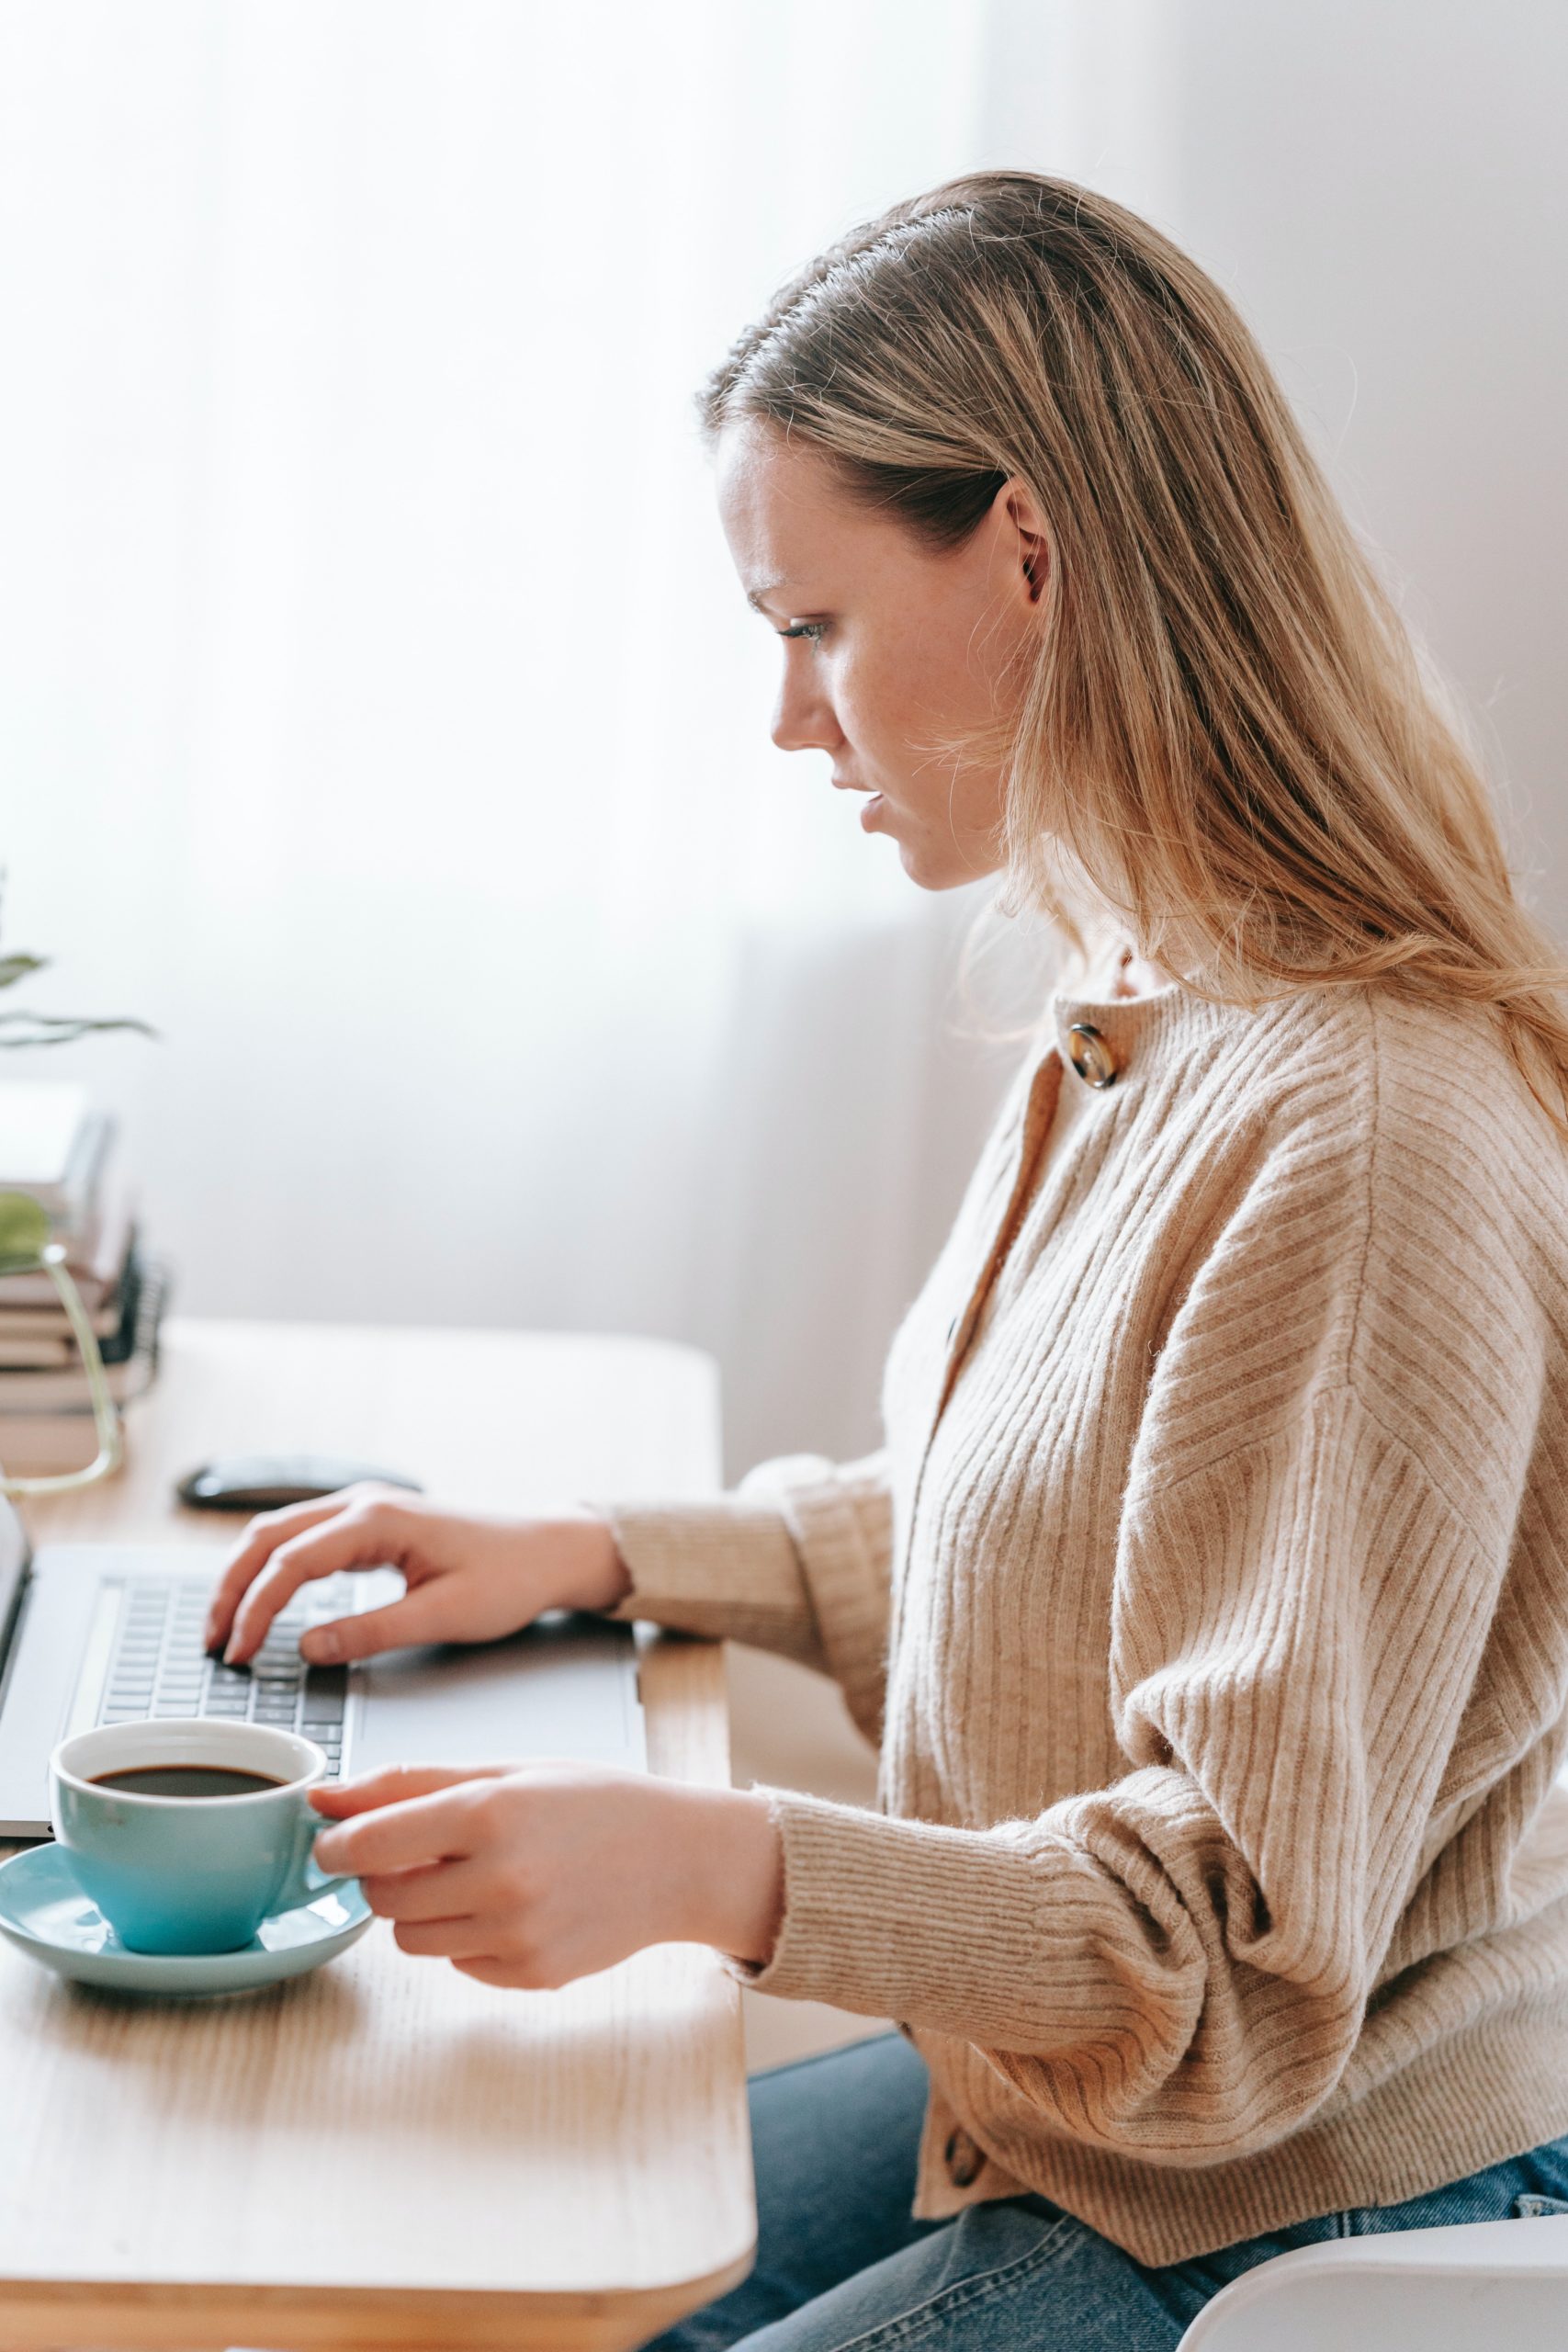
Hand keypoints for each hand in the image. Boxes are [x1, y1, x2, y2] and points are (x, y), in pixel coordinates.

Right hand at [204, 1485, 630, 1665]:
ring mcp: (368, 1506)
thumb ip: (371, 1633)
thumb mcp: (443, 1617)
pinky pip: (306, 1537)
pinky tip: (264, 1599)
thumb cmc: (510, 1578)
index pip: (292, 1562)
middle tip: (212, 1641)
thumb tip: (307, 1648)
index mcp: (380, 1519)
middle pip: (269, 1536)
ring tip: (226, 1625)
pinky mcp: (374, 1522)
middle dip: (232, 1587)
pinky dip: (274, 1566)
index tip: (236, 1652)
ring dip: (247, 1574)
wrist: (551, 1549)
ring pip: (281, 1531)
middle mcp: (366, 1502)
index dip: (255, 1609)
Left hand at [310, 1762, 784, 1985]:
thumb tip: (323, 1798)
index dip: (337, 1845)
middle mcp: (500, 1879)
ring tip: (475, 1878)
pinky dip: (468, 1938)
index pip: (368, 1844)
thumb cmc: (590, 1802)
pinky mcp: (530, 1975)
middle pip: (381, 1897)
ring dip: (423, 1910)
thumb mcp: (504, 1771)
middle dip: (385, 1876)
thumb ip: (407, 1784)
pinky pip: (457, 1962)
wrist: (677, 1857)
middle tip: (426, 1853)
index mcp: (488, 1812)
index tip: (333, 1842)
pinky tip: (514, 1907)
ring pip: (410, 1939)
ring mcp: (516, 1934)